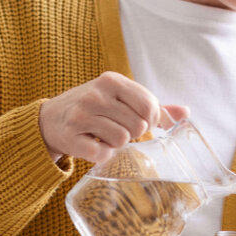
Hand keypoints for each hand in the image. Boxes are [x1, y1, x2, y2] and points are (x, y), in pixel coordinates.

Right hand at [39, 73, 188, 164]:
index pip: (149, 105)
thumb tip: (185, 112)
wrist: (50, 118)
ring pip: (122, 140)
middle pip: (138, 126)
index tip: (139, 121)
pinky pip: (103, 154)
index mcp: (111, 80)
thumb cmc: (93, 107)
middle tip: (117, 129)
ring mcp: (81, 116)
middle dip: (133, 133)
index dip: (150, 120)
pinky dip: (102, 155)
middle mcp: (96, 95)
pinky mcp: (71, 137)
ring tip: (104, 136)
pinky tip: (93, 145)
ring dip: (117, 144)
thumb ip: (151, 105)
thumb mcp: (119, 97)